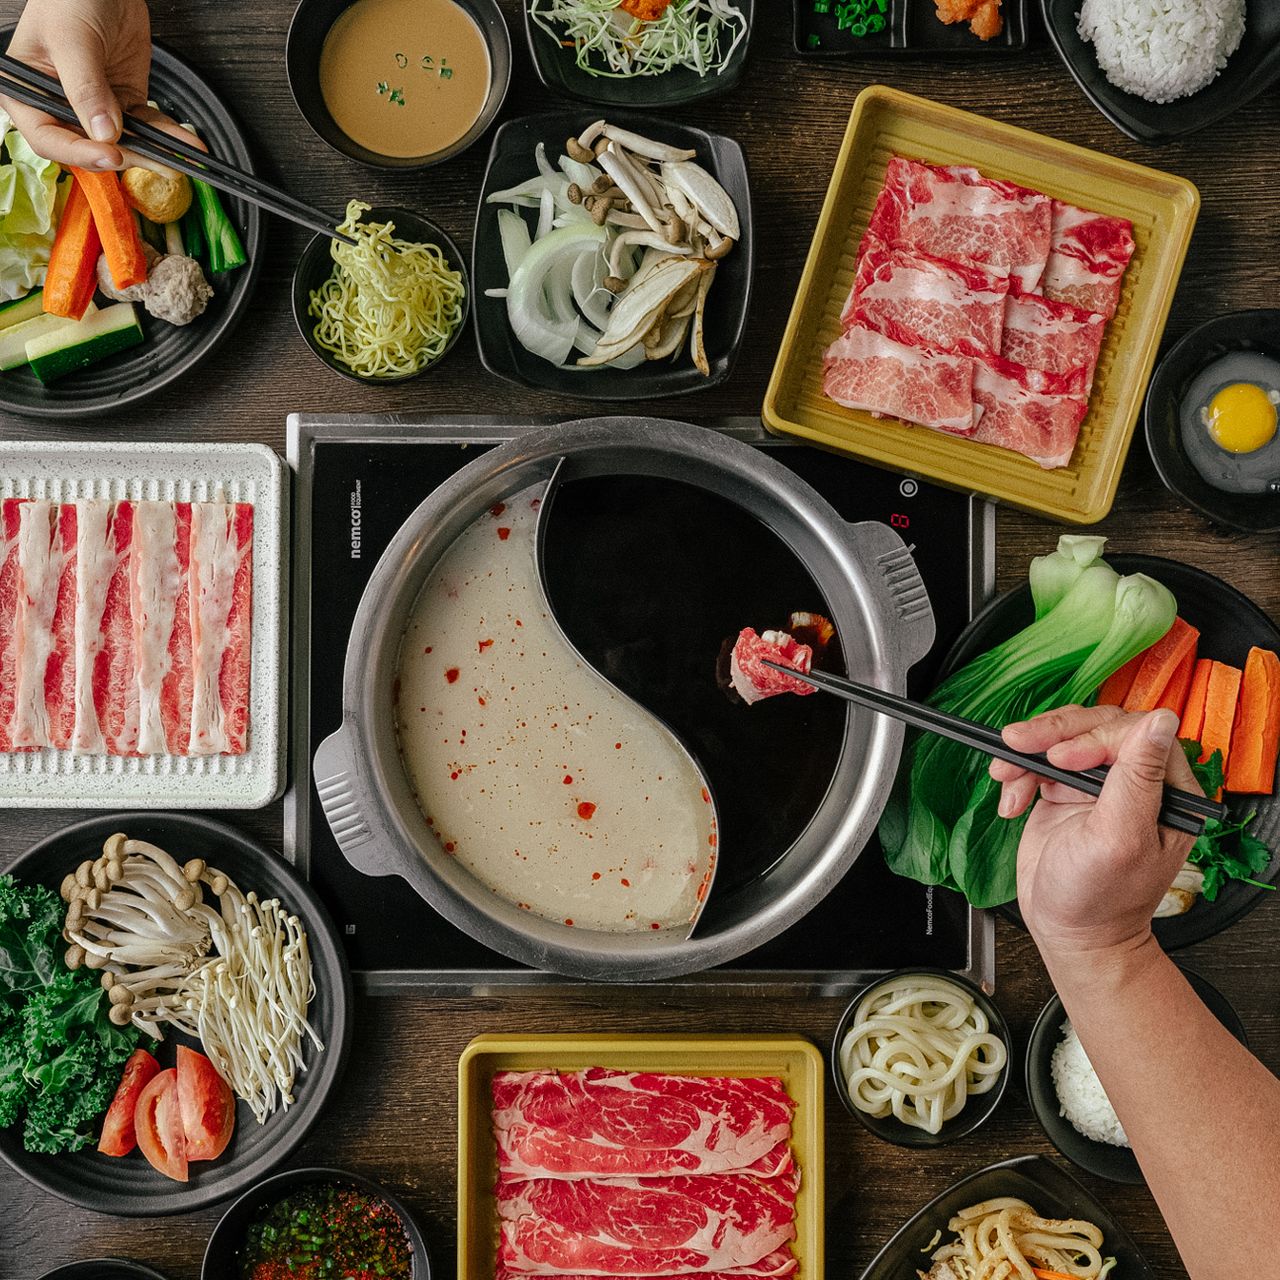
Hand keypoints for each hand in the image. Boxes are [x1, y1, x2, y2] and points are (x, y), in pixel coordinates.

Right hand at [3, 0, 166, 168]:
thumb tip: (104, 130)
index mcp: (30, 93)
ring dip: (152, 152)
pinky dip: (166, 135)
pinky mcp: (124, 101)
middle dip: (125, 156)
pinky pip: (146, 125)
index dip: (79, 153)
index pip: (49, 139)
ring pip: (124, 142)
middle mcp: (61, 105)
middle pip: (90, 146)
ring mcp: (96, 106)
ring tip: (176, 160)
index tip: (108, 154)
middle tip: (153, 160)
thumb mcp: (72, 41)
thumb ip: (85, 88)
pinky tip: (184, 145)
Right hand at [989, 704, 1199, 960]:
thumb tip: (1161, 722)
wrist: (1069, 932)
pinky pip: (1038, 760)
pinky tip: (1011, 800)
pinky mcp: (1065, 791)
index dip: (1093, 739)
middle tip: (1019, 744)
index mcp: (1167, 791)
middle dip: (1052, 734)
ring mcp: (1098, 784)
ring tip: (1005, 771)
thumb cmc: (1102, 899)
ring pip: (1063, 737)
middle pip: (1095, 726)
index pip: (1133, 734)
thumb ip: (1138, 778)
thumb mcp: (1120, 838)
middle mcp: (1136, 782)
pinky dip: (1018, 772)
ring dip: (1028, 750)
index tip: (1063, 760)